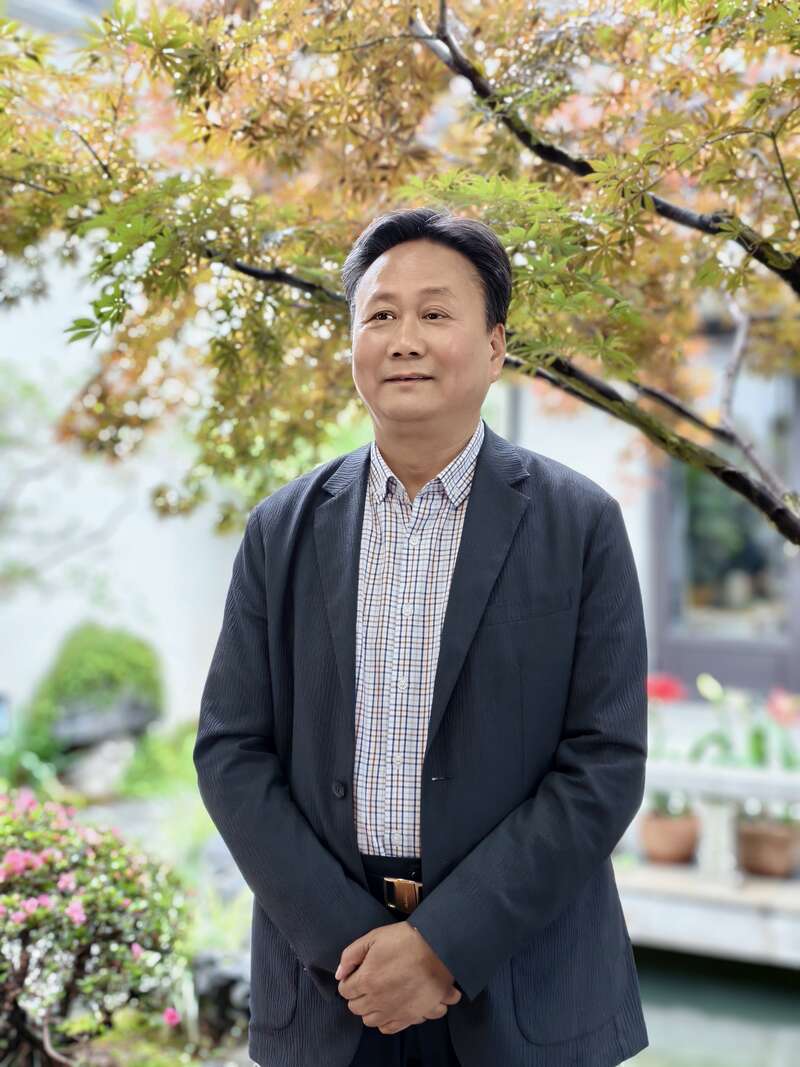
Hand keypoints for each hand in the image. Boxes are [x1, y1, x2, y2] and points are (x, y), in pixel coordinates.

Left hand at [335, 921, 461, 1033]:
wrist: (439, 949)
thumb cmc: (406, 939)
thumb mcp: (375, 936)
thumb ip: (352, 954)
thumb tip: (340, 974)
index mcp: (366, 979)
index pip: (345, 990)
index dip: (349, 980)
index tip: (357, 973)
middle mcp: (377, 1000)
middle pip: (355, 1008)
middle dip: (357, 995)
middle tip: (368, 982)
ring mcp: (394, 1011)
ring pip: (370, 1021)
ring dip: (370, 1009)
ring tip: (379, 995)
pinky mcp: (409, 1017)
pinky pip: (389, 1028)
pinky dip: (386, 1021)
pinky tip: (391, 1007)